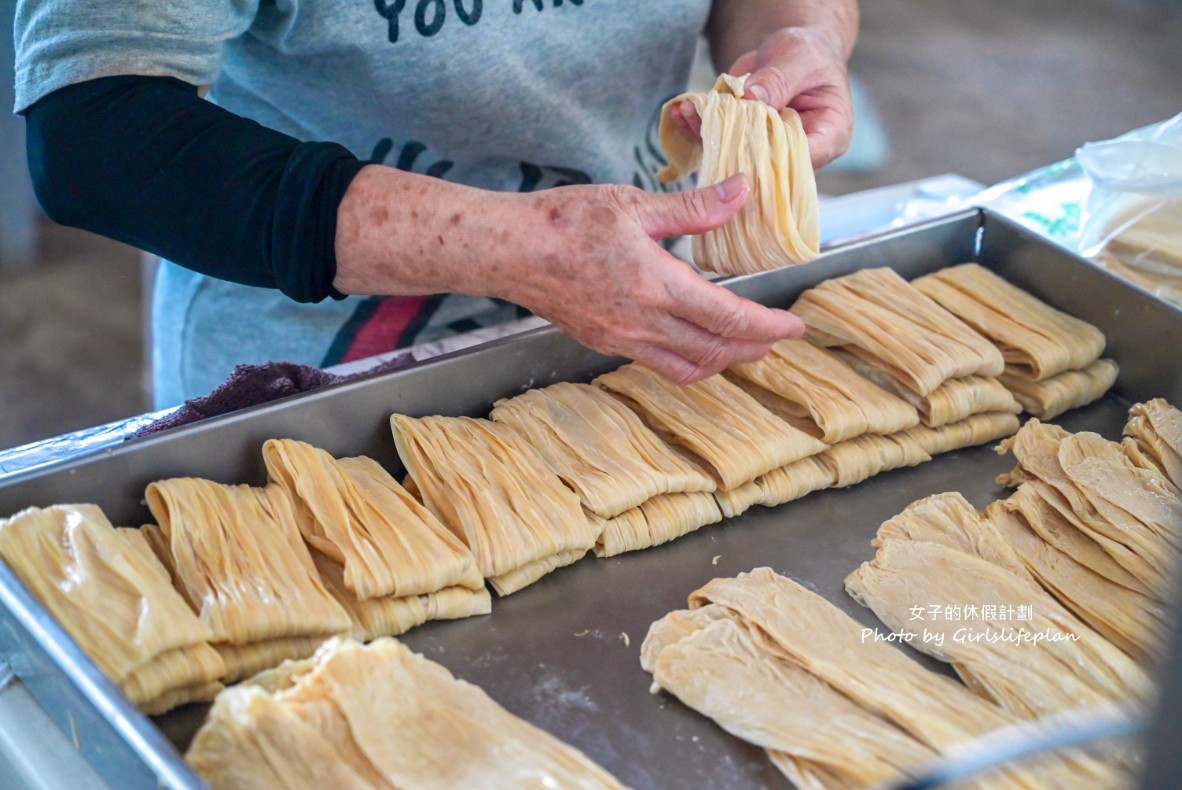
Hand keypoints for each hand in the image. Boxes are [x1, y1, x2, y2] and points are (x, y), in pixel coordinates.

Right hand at [335, 167, 804, 383]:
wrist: (509, 250)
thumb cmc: (565, 221)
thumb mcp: (635, 204)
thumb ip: (694, 207)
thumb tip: (742, 191)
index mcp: (658, 286)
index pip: (730, 318)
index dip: (769, 326)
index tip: (795, 325)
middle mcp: (643, 323)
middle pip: (716, 351)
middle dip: (753, 346)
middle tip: (776, 335)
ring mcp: (622, 339)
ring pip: (689, 367)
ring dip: (723, 360)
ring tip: (742, 344)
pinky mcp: (604, 342)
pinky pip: (658, 364)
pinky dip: (689, 360)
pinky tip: (693, 341)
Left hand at [676, 26, 853, 168]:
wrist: (790, 55)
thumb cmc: (809, 55)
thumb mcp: (800, 58)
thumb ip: (780, 79)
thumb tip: (753, 97)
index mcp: (828, 136)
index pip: (803, 159)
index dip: (774, 158)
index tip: (744, 143)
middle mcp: (798, 152)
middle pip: (767, 164)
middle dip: (733, 149)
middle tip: (705, 128)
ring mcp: (768, 151)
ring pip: (738, 156)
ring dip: (709, 137)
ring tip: (688, 113)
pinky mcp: (744, 143)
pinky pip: (721, 142)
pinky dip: (700, 127)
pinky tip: (684, 111)